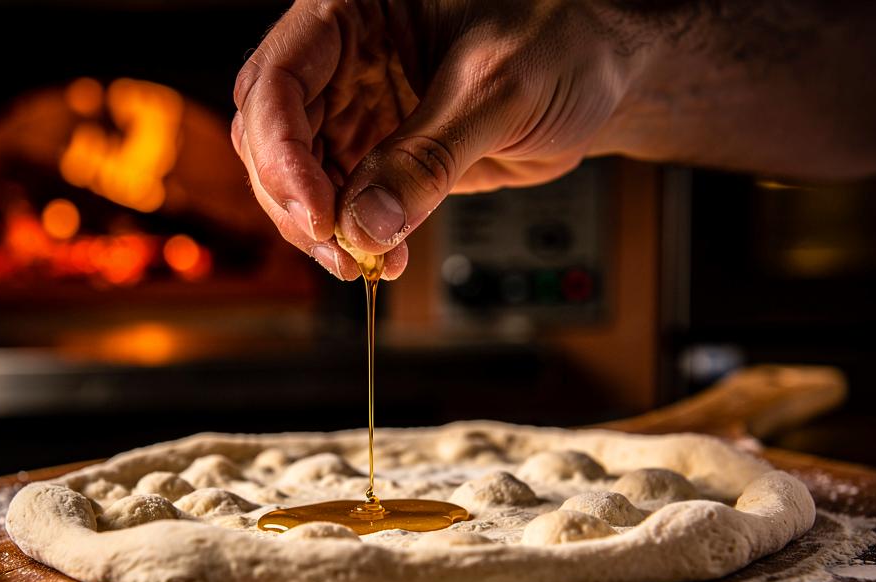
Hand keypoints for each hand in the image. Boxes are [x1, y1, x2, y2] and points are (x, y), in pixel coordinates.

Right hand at [231, 0, 638, 279]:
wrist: (603, 74)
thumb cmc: (562, 39)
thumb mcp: (498, 89)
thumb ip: (429, 157)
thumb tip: (368, 223)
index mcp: (355, 11)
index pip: (278, 79)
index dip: (281, 150)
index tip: (316, 209)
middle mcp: (344, 60)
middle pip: (272, 135)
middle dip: (294, 199)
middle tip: (337, 247)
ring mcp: (360, 110)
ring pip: (299, 178)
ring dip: (321, 230)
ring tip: (363, 262)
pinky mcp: (383, 155)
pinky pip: (345, 204)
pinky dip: (356, 238)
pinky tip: (383, 258)